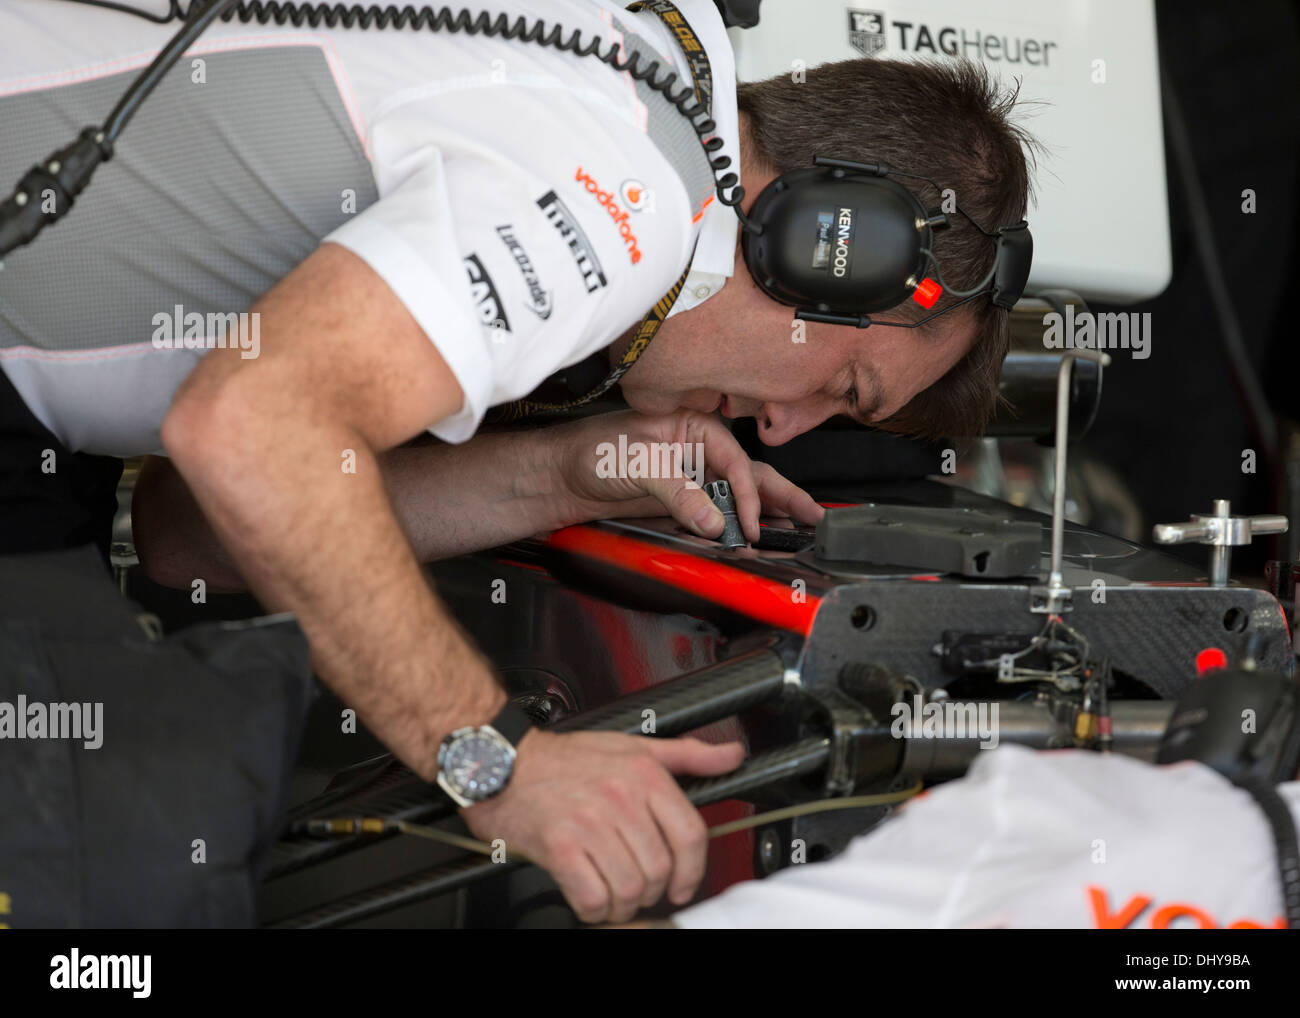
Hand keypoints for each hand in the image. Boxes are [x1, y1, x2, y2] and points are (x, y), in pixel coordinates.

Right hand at [460, 729, 744, 922]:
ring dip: (622, 904)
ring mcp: (590, 824)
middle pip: (660, 869)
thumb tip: (730, 756)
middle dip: (652, 890)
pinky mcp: (559, 847)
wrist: (502, 761)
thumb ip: (687, 754)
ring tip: (611, 894)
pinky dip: (594, 908)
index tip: (683, 884)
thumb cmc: (564, 758)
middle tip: (637, 889)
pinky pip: (592, 897)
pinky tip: (589, 897)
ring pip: (630, 888)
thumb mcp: (633, 746)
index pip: (691, 835)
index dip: (693, 870)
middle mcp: (621, 799)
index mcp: (644, 775)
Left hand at [550, 409, 823, 541]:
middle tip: (814, 518)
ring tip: (800, 528)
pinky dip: (737, 528)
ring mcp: (691, 479)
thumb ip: (677, 491)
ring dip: (768, 513)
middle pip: (749, 475)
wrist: (557, 477)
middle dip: (782, 496)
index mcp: (693, 427)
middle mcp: (697, 451)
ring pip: (738, 496)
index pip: (735, 461)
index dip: (747, 494)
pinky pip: (717, 515)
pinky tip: (753, 540)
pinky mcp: (682, 503)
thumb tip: (713, 520)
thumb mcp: (635, 464)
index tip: (749, 523)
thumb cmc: (588, 452)